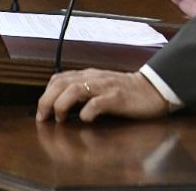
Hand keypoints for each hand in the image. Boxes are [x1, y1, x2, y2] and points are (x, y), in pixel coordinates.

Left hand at [35, 69, 167, 122]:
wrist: (153, 89)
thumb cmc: (126, 92)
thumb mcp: (101, 87)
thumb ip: (84, 92)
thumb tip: (61, 106)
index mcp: (89, 75)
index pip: (59, 78)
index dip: (45, 94)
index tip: (41, 112)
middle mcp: (95, 78)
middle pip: (62, 83)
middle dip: (47, 100)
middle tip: (43, 118)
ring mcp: (106, 87)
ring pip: (75, 89)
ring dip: (62, 104)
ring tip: (60, 118)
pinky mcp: (118, 97)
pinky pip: (98, 102)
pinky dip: (87, 111)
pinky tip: (85, 119)